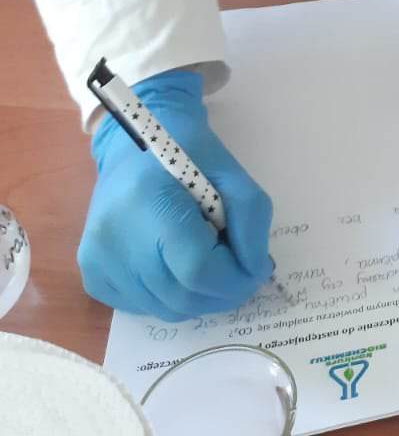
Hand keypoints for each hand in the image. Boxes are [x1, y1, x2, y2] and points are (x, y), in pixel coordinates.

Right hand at [79, 69, 272, 320]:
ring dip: (197, 297)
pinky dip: (170, 297)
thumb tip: (254, 272)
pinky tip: (176, 266)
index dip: (234, 280)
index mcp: (148, 203)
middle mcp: (114, 238)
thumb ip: (251, 219)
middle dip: (221, 293)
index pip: (197, 269)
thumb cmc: (187, 151)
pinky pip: (142, 307)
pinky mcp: (91, 273)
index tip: (256, 270)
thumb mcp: (231, 172)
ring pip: (163, 308)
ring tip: (209, 263)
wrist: (135, 140)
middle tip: (240, 271)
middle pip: (181, 297)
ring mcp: (96, 260)